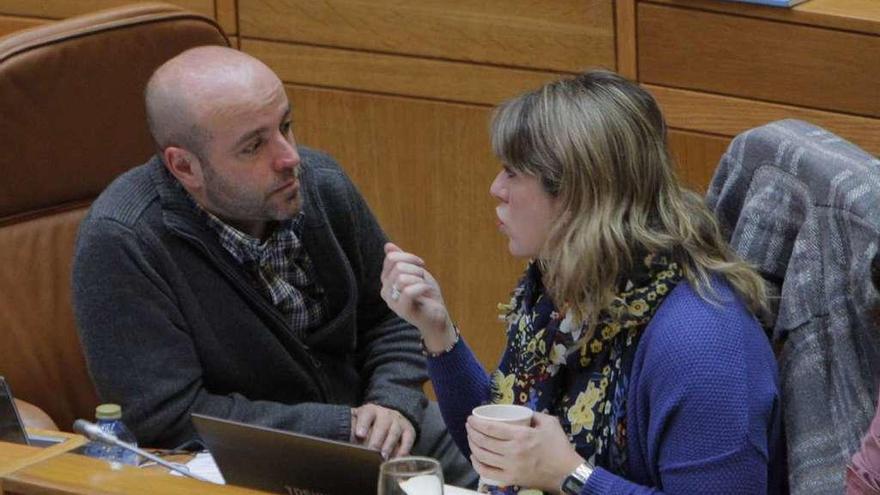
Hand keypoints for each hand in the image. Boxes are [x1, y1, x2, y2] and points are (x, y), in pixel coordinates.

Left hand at [351, 403, 415, 459]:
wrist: (390, 414)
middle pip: (382, 425)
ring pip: (394, 432)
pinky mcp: (409, 430)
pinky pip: (408, 439)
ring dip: (389, 445)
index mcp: (370, 411)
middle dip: (376, 439)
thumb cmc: (370, 422)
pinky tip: (397, 458)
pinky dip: (404, 449)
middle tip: (371, 451)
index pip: (366, 415)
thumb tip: (339, 435)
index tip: (359, 434)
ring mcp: (398, 422)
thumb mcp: (359, 419)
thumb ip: (351, 426)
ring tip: (383, 457)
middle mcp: (386, 414)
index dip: (363, 424)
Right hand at [381, 242, 455, 351]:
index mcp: (386, 280)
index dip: (409, 257)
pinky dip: (422, 287)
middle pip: (398, 266)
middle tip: (423, 279)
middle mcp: (385, 291)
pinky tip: (427, 291)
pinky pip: (408, 291)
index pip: (391, 258)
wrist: (437, 317)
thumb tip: (387, 245)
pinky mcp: (402, 310)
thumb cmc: (426, 295)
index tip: (420, 265)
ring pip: (402, 278)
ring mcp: (392, 302)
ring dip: (419, 279)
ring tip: (424, 287)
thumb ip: (401, 260)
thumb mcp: (415, 272)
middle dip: (416, 269)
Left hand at [466, 412, 583, 492]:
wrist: (567, 473)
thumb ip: (534, 414)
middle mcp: (513, 452)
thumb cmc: (559, 447)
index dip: (477, 423)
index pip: (491, 428)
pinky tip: (474, 457)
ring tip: (471, 439)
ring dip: (472, 446)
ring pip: (483, 456)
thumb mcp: (549, 423)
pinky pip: (487, 472)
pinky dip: (477, 464)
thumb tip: (520, 412)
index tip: (470, 419)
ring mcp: (511, 467)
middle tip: (469, 427)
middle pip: (484, 441)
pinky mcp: (511, 479)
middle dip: (472, 432)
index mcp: (521, 436)